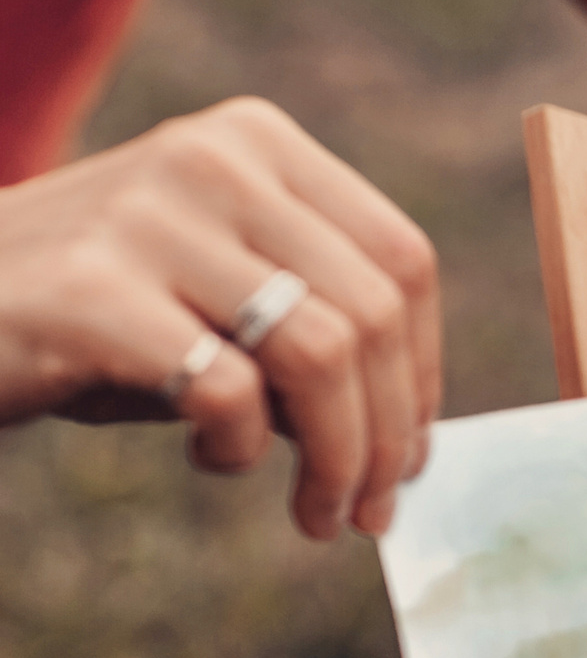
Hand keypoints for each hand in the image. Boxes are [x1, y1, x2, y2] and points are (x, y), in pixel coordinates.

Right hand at [0, 97, 440, 539]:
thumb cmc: (100, 319)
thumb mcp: (219, 304)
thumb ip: (315, 339)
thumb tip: (408, 440)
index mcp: (257, 143)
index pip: (402, 261)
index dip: (424, 374)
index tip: (410, 454)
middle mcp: (212, 161)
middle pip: (372, 315)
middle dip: (388, 437)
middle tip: (369, 512)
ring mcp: (148, 216)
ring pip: (319, 353)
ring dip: (337, 460)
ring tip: (316, 514)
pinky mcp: (92, 291)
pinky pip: (229, 392)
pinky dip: (239, 449)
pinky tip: (207, 456)